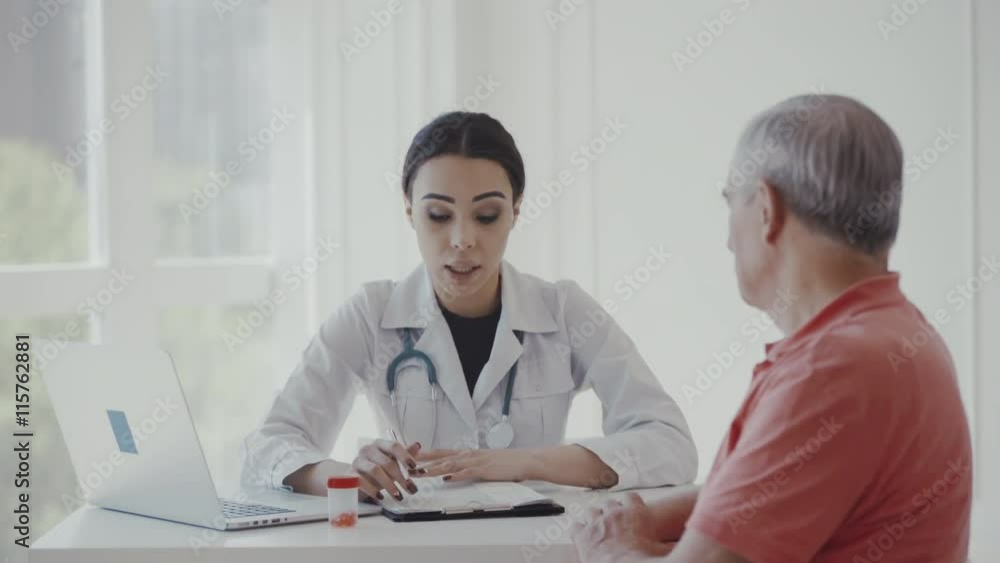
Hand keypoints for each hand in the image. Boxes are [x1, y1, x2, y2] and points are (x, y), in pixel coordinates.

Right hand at [351, 440, 423, 501]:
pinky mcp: (350, 474)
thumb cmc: (377, 468)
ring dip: (389, 485)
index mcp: (380, 444)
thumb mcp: (393, 462)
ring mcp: (358, 461)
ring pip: (376, 471)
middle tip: (411, 489)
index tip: (414, 467)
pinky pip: (362, 481)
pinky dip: (373, 490)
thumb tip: (417, 445)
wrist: (355, 479)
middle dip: (401, 477)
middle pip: (387, 461)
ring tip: (399, 496)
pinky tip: (381, 497)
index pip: (394, 446)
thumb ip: (405, 455)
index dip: (405, 456)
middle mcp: (368, 450)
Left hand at [416, 447, 535, 482]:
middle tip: (407, 463)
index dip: (425, 454)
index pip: (441, 452)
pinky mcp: (485, 469)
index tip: (410, 456)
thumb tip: (454, 473)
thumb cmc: (506, 463)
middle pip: (441, 456)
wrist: (525, 460)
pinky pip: (468, 472)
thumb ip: (469, 466)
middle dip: (423, 460)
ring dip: (434, 469)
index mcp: (468, 453)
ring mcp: (477, 461)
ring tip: (421, 473)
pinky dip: (456, 474)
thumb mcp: (484, 462)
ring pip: (451, 464)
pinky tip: (447, 478)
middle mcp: (469, 454)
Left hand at [571, 493, 673, 562]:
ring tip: (599, 528)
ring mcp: (596, 522)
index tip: (632, 510)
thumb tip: (698, 539)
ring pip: (592, 511)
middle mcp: (614, 512)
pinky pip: (576, 526)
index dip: (631, 505)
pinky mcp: (583, 536)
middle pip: (610, 503)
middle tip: (614, 522)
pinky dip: (579, 530)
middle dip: (612, 511)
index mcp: (635, 511)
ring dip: (595, 518)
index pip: (632, 497)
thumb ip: (678, 538)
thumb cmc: (647, 559)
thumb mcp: (667, 547)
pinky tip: (582, 536)